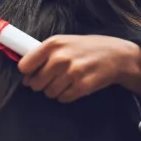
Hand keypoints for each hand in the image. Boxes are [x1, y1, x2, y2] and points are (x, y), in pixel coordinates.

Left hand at [18, 34, 140, 102]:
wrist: (116, 55)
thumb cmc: (85, 48)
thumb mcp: (63, 41)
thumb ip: (44, 53)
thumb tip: (24, 71)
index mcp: (52, 44)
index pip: (24, 66)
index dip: (27, 72)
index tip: (32, 73)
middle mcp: (60, 58)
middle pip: (35, 83)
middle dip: (40, 84)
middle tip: (52, 79)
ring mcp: (72, 73)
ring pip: (48, 93)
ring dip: (54, 90)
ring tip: (65, 81)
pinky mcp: (82, 86)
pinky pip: (62, 98)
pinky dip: (65, 95)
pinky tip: (73, 86)